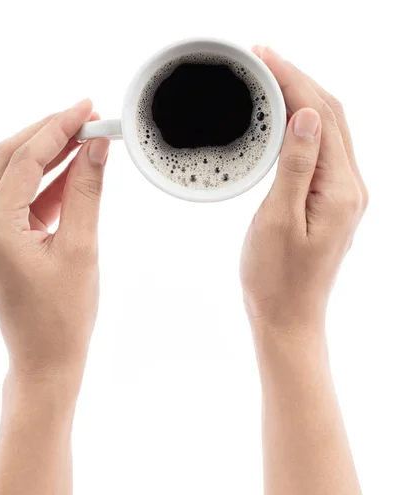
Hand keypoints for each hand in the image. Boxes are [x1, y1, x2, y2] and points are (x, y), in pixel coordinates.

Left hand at [0, 99, 109, 388]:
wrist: (45, 361)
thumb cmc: (62, 318)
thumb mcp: (81, 249)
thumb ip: (86, 192)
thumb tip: (96, 149)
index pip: (24, 159)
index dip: (58, 127)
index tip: (88, 109)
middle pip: (9, 159)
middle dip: (48, 134)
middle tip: (86, 118)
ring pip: (12, 177)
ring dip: (48, 158)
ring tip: (86, 142)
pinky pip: (19, 201)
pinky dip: (45, 186)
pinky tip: (73, 175)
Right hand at [240, 47, 367, 331]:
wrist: (288, 317)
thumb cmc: (276, 279)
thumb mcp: (278, 221)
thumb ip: (296, 166)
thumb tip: (306, 116)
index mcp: (341, 190)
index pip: (321, 116)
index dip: (293, 80)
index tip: (265, 55)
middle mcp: (351, 188)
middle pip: (332, 116)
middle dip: (299, 81)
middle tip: (264, 58)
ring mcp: (344, 196)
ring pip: (329, 131)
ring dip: (303, 100)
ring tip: (271, 78)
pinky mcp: (332, 204)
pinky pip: (323, 152)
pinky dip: (304, 127)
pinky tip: (285, 119)